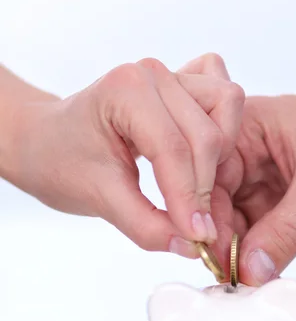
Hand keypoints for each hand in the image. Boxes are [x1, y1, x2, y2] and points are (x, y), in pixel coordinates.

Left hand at [1, 56, 243, 253]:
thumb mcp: (98, 199)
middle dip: (205, 187)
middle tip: (197, 227)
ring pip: (226, 111)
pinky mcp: (184, 83)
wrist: (45, 141)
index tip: (199, 238)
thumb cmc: (60, 161)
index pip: (174, 150)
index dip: (190, 199)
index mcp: (125, 90)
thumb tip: (192, 246)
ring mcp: (172, 74)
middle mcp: (153, 74)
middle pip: (208, 135)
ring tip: (196, 190)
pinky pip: (224, 100)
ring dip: (219, 158)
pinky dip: (224, 128)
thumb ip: (146, 225)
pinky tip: (203, 157)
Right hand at [209, 95, 295, 284]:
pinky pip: (246, 235)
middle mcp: (240, 153)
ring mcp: (250, 181)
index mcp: (245, 127)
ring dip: (232, 252)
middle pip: (210, 199)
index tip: (209, 248)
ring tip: (241, 280)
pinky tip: (253, 275)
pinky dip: (249, 256)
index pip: (208, 169)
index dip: (203, 210)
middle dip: (217, 238)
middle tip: (227, 273)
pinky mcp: (263, 205)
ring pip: (225, 222)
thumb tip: (251, 270)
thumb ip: (287, 229)